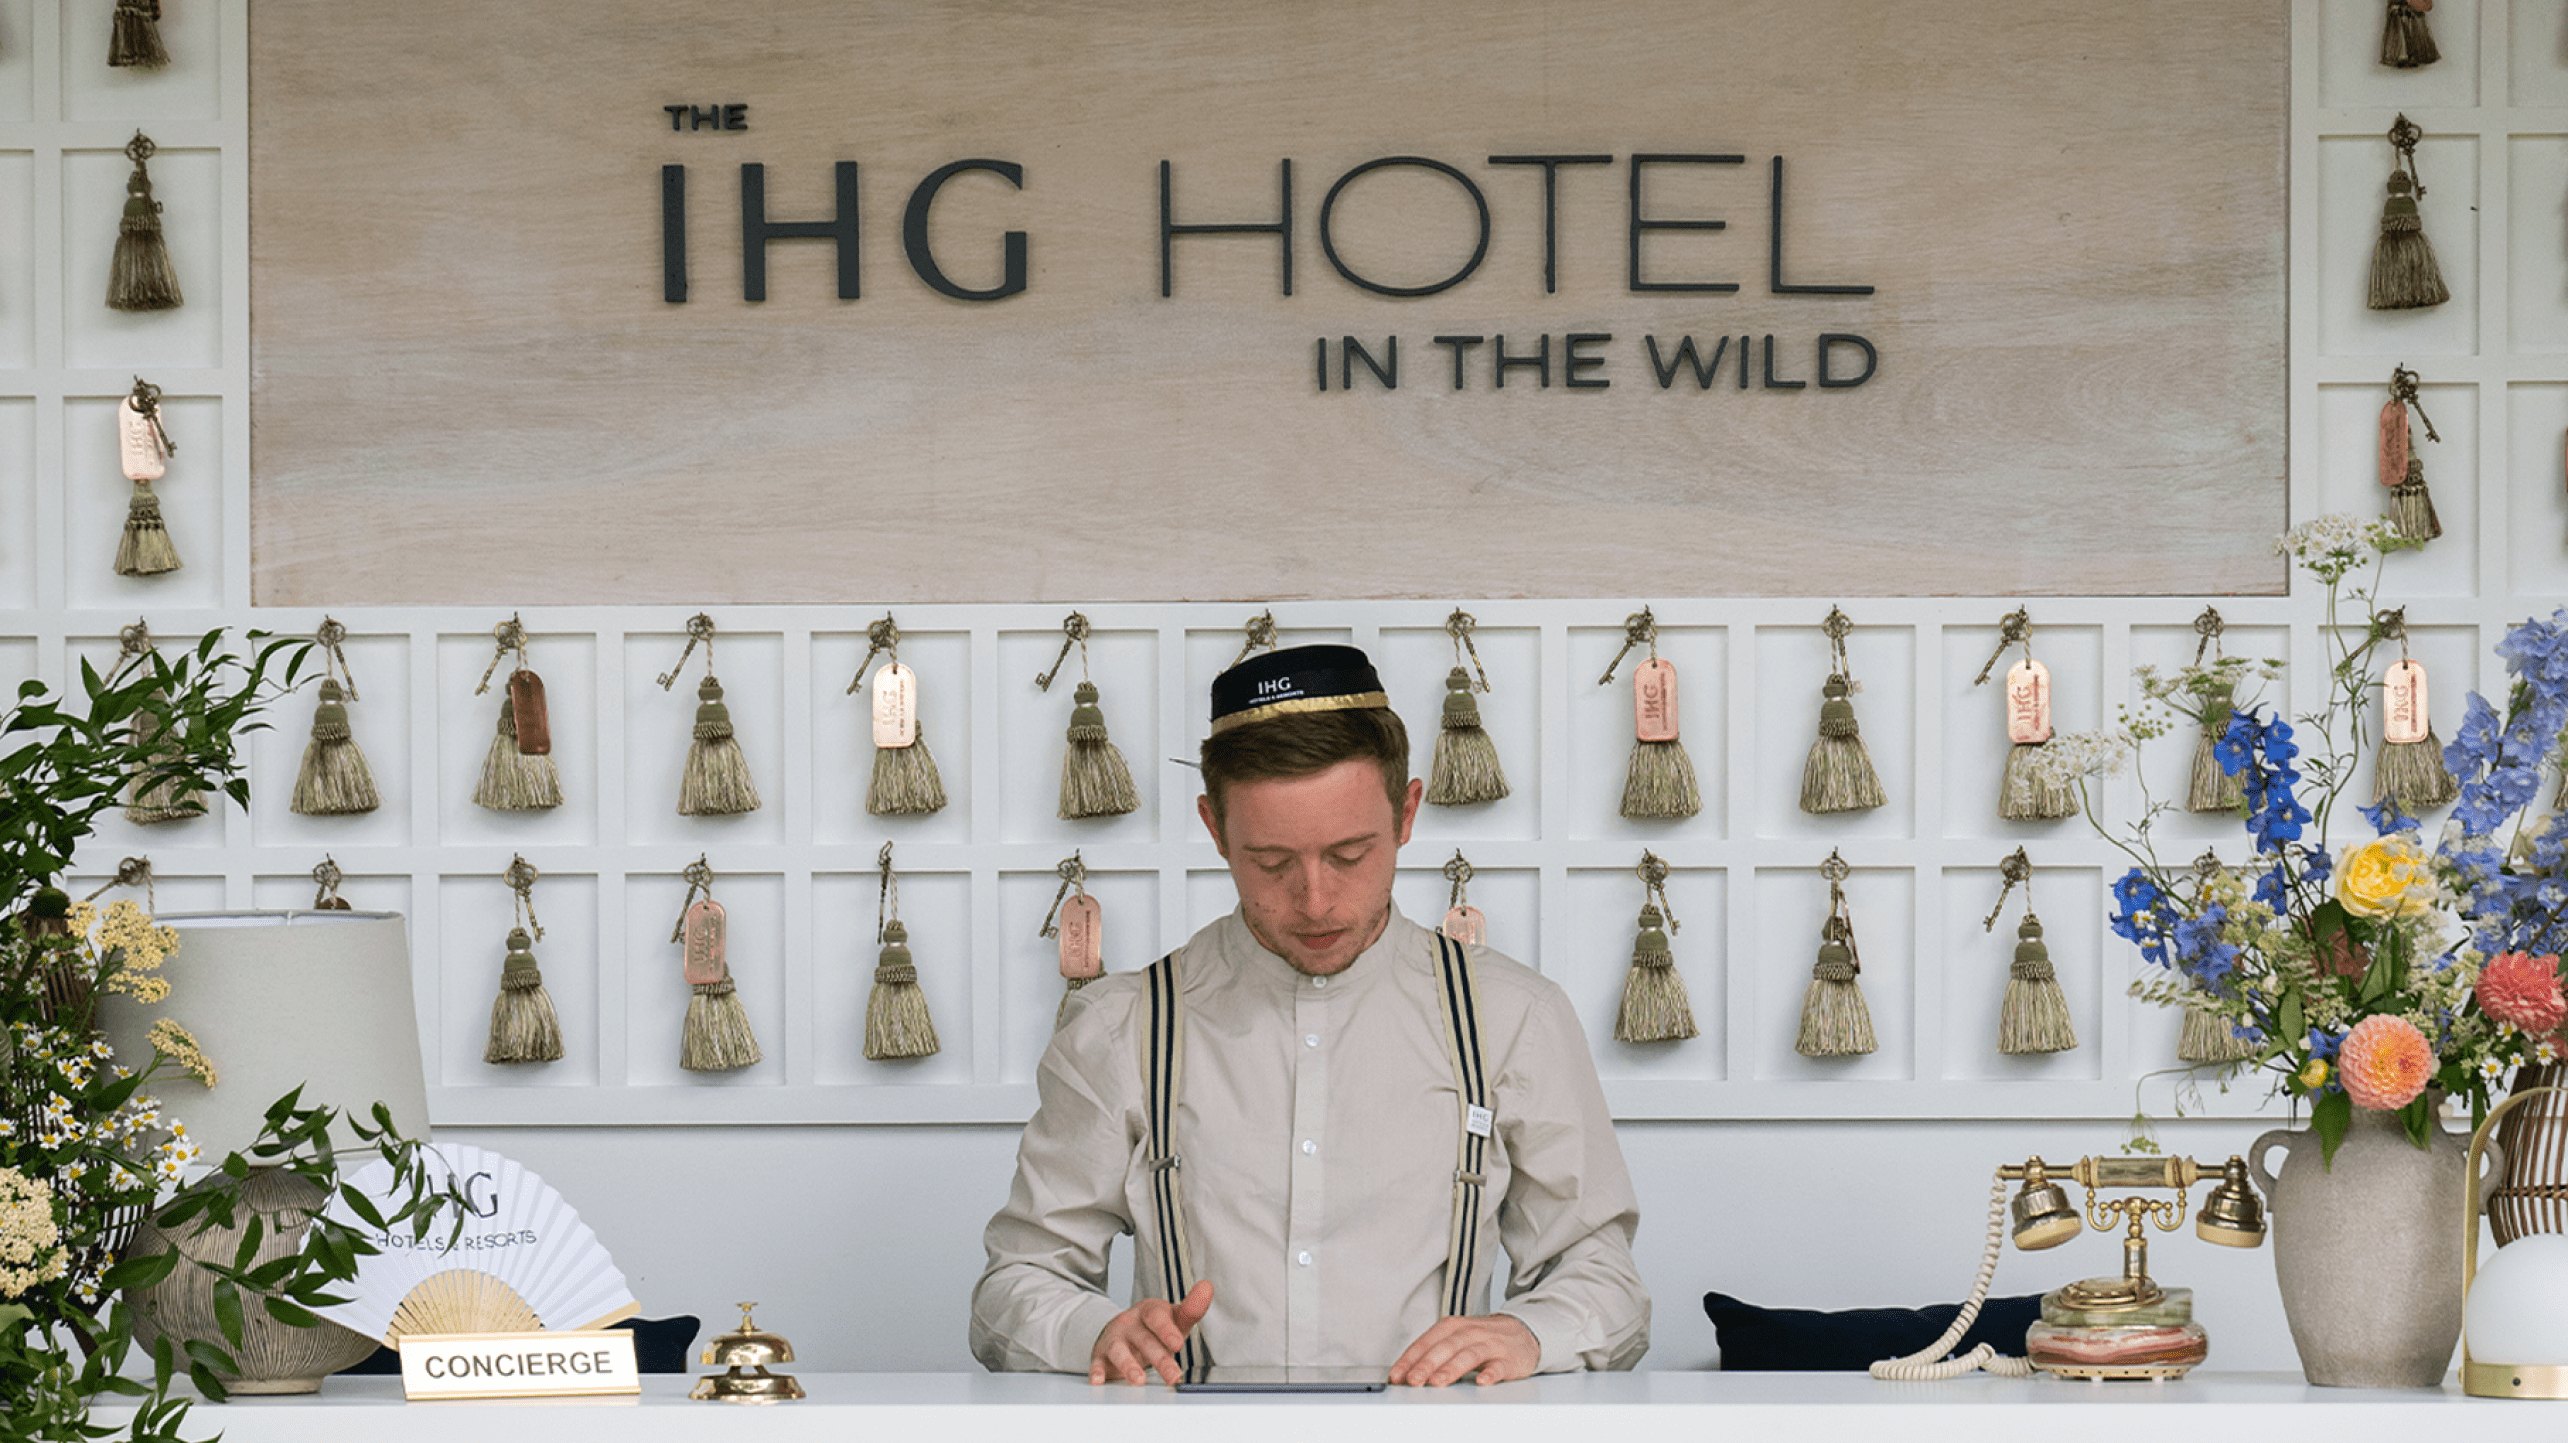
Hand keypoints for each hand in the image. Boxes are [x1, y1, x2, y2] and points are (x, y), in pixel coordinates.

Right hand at [1088, 1280, 1212, 1385]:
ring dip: (1128, 1366)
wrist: (1124, 1330)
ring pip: (1120, 1351)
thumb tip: (1207, 1287)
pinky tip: (1099, 1379)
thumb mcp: (1174, 1318)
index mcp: (1150, 1311)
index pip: (1158, 1318)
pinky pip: (1098, 1363)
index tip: (1178, 1345)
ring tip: (1139, 1380)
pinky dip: (1097, 1371)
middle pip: (1145, 1341)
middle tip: (1173, 1375)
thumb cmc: (1155, 1328)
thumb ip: (1192, 1308)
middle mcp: (1131, 1322)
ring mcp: (1115, 1338)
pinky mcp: (1101, 1355)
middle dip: (1160, 1359)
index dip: (1167, 1331)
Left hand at [1387, 1313, 1539, 1386]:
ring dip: (1452, 1369)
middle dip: (1427, 1364)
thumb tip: (1405, 1374)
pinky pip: (1499, 1366)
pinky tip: (1482, 1382)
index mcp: (1452, 1327)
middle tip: (1413, 1380)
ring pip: (1469, 1355)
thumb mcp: (1456, 1338)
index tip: (1397, 1375)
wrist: (1523, 1332)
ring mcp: (1490, 1345)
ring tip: (1437, 1382)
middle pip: (1446, 1347)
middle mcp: (1470, 1332)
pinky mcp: (1509, 1359)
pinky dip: (1491, 1373)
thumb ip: (1433, 1353)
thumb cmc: (1482, 1338)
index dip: (1410, 1359)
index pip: (1427, 1342)